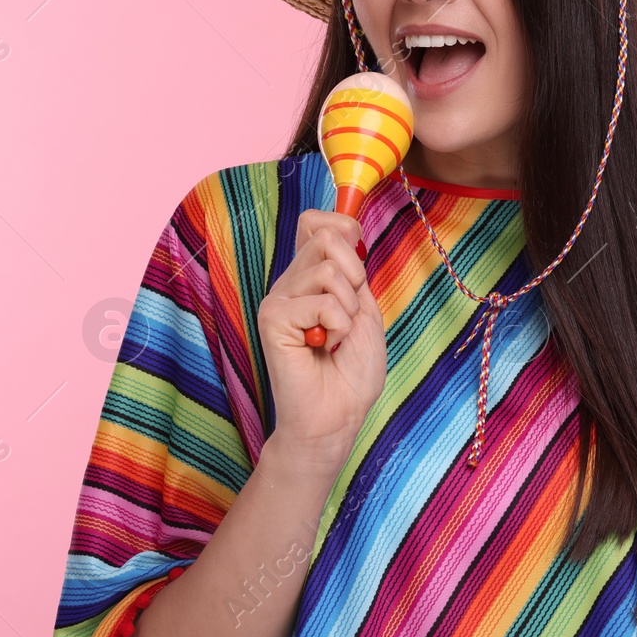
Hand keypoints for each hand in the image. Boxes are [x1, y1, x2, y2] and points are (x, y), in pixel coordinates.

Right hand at [257, 209, 386, 469]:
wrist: (338, 415)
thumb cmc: (352, 370)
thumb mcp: (364, 309)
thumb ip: (351, 271)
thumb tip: (343, 229)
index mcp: (309, 277)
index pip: (315, 220)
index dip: (343, 228)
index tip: (356, 269)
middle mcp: (289, 283)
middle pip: (325, 236)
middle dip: (355, 274)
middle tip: (349, 314)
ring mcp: (277, 299)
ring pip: (328, 270)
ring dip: (349, 308)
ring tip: (337, 337)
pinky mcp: (272, 320)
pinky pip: (323, 301)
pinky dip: (338, 325)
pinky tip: (325, 346)